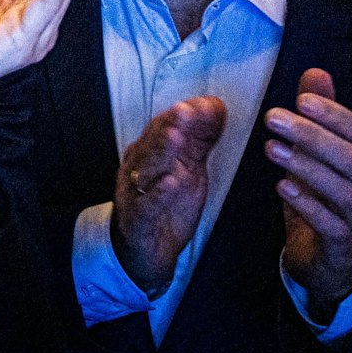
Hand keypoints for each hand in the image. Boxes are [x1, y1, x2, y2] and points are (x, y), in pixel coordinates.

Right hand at [112, 97, 227, 295]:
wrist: (145, 248)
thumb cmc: (164, 204)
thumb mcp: (187, 168)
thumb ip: (200, 138)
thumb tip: (214, 107)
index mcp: (151, 153)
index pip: (164, 127)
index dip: (183, 115)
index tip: (203, 104)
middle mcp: (140, 168)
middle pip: (153, 142)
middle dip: (169, 125)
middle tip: (186, 110)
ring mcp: (137, 191)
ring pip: (147, 168)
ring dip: (161, 151)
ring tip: (176, 136)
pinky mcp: (141, 217)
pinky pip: (148, 203)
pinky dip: (158, 193)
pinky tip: (171, 182)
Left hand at [271, 69, 351, 313]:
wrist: (328, 262)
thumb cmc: (324, 201)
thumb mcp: (321, 157)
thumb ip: (320, 118)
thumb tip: (316, 73)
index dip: (337, 115)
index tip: (302, 99)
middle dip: (314, 135)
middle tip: (273, 118)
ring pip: (344, 191)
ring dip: (305, 166)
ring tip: (270, 148)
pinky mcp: (345, 245)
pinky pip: (330, 224)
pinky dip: (306, 203)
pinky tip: (282, 187)